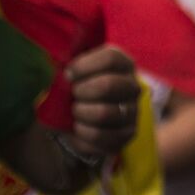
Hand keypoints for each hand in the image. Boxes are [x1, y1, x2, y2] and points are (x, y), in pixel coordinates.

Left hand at [65, 44, 139, 158]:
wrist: (79, 120)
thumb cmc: (78, 89)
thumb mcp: (74, 72)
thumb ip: (70, 64)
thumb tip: (62, 68)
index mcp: (123, 64)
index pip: (111, 58)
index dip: (85, 65)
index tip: (68, 73)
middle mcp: (133, 86)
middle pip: (109, 84)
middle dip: (82, 90)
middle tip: (73, 94)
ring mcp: (132, 112)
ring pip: (104, 113)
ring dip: (81, 112)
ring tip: (74, 111)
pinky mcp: (126, 135)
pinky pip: (100, 136)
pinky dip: (82, 133)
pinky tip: (78, 127)